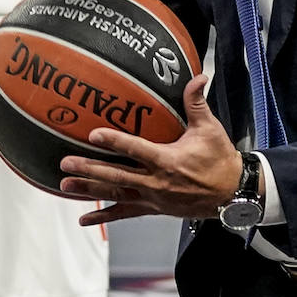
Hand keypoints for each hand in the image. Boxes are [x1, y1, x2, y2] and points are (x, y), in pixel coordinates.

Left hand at [58, 75, 242, 226]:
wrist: (232, 193)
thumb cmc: (220, 160)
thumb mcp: (210, 129)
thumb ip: (197, 103)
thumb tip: (198, 77)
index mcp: (167, 161)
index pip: (135, 149)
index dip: (114, 141)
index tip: (93, 134)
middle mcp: (156, 182)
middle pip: (116, 175)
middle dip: (89, 169)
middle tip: (65, 163)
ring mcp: (153, 198)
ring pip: (115, 194)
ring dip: (89, 191)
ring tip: (64, 187)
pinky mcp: (153, 209)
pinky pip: (125, 213)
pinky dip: (104, 216)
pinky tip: (84, 219)